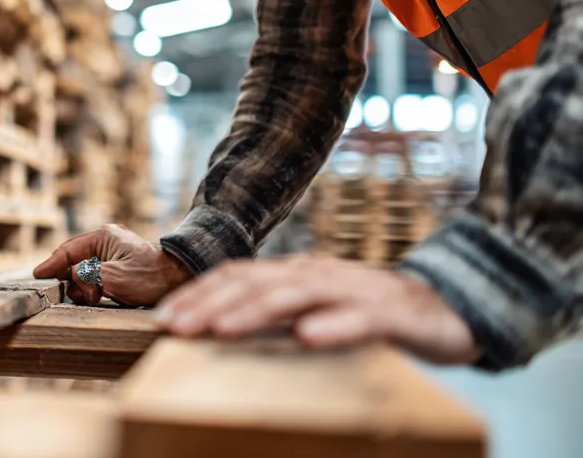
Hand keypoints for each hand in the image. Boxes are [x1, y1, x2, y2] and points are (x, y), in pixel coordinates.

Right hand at [33, 224, 192, 306]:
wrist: (179, 279)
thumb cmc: (148, 278)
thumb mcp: (111, 278)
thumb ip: (85, 274)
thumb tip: (73, 277)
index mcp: (102, 236)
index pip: (68, 250)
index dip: (51, 264)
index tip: (38, 275)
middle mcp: (105, 240)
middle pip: (74, 259)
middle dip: (72, 279)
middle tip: (79, 295)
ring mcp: (112, 251)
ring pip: (84, 269)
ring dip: (85, 286)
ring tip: (96, 296)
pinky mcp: (118, 263)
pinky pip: (96, 273)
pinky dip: (93, 285)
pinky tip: (99, 295)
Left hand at [155, 255, 481, 363]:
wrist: (451, 309)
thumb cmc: (368, 315)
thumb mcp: (314, 313)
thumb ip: (273, 318)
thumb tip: (213, 331)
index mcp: (295, 275)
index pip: (236, 277)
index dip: (198, 295)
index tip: (161, 319)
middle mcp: (317, 275)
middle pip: (255, 283)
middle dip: (210, 303)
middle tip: (173, 325)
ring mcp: (354, 291)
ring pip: (297, 295)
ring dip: (255, 311)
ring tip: (220, 329)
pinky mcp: (393, 314)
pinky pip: (360, 319)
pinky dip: (333, 326)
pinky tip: (308, 337)